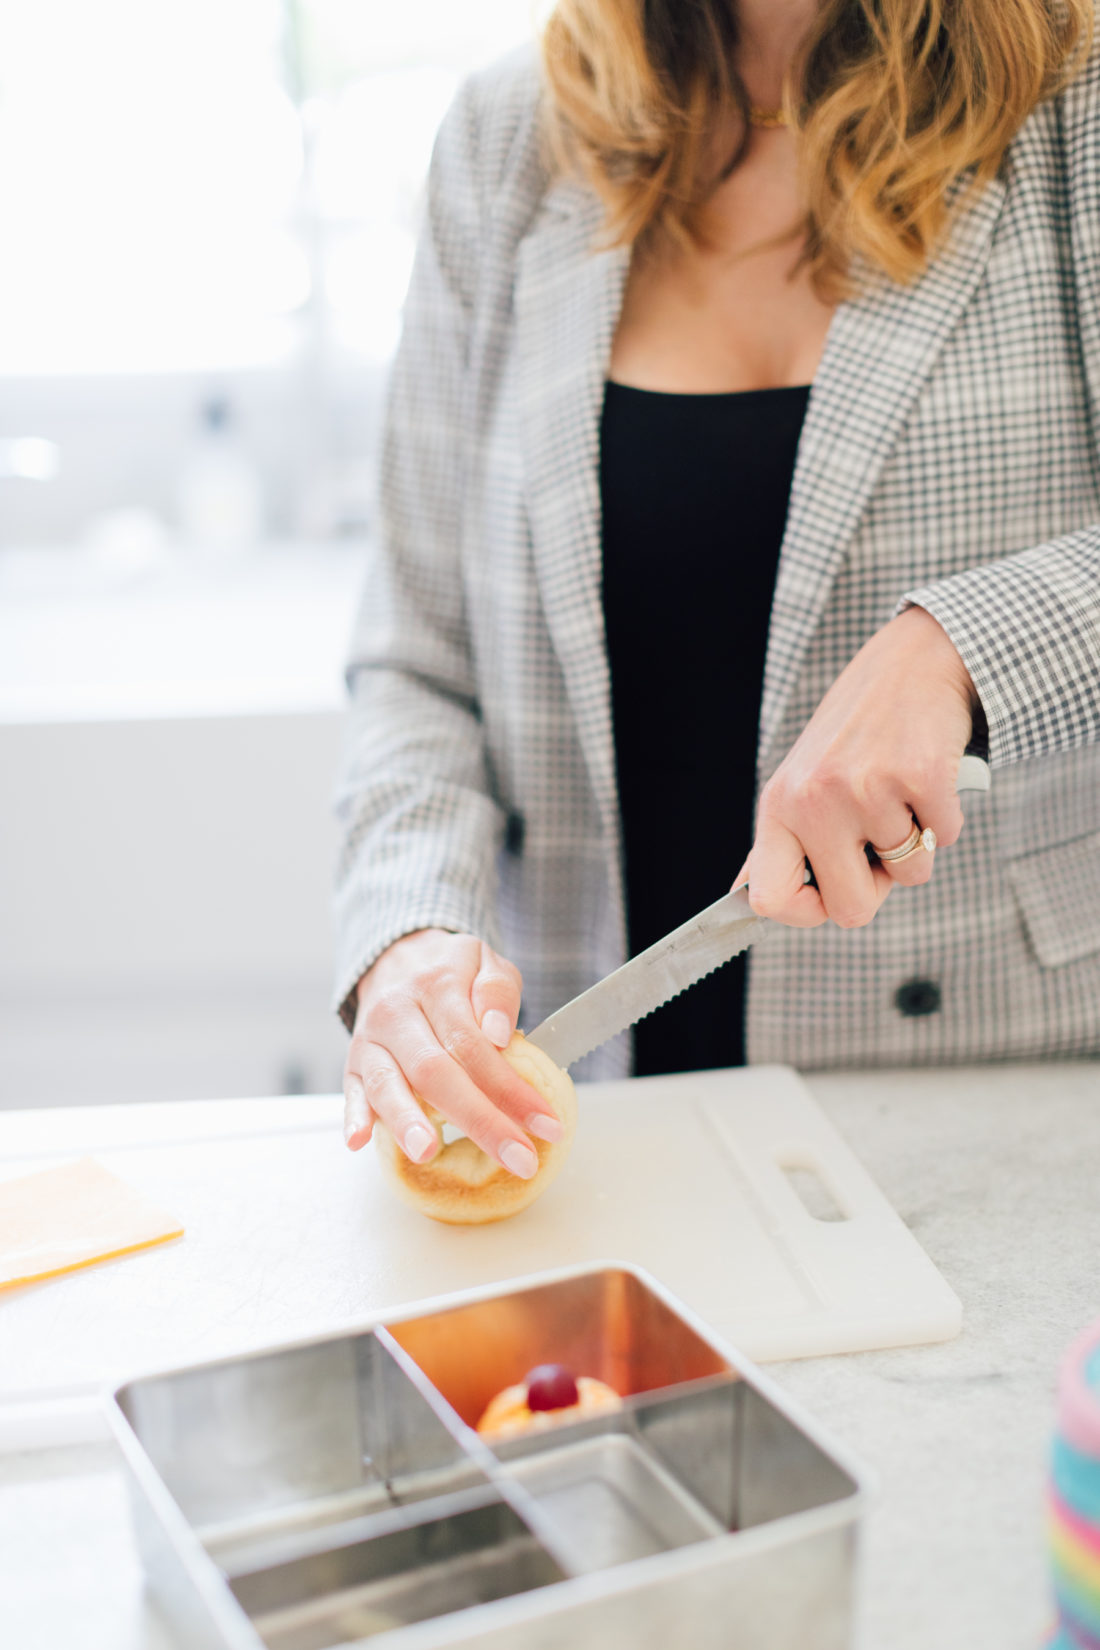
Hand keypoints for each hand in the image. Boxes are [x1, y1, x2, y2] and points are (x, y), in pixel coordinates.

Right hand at [341, 930, 561, 1177]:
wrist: (396, 955)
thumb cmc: (452, 970)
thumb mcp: (486, 961)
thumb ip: (498, 991)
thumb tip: (498, 1033)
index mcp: (437, 985)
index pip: (473, 1044)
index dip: (510, 1088)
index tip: (546, 1125)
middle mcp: (397, 1012)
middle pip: (435, 1071)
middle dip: (478, 1120)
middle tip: (518, 1159)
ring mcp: (370, 1039)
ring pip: (387, 1083)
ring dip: (407, 1120)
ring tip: (428, 1153)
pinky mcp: (352, 1061)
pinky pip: (351, 1089)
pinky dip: (353, 1116)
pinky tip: (358, 1141)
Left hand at [735, 607, 977, 927]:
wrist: (911, 665)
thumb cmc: (854, 734)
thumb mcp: (800, 781)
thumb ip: (779, 842)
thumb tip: (744, 900)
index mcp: (779, 806)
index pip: (769, 899)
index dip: (805, 913)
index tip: (828, 896)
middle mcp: (814, 798)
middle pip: (851, 908)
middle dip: (876, 887)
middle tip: (878, 841)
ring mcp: (866, 787)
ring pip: (910, 874)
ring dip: (916, 842)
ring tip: (900, 792)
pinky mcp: (919, 775)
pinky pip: (945, 838)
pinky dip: (945, 816)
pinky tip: (926, 777)